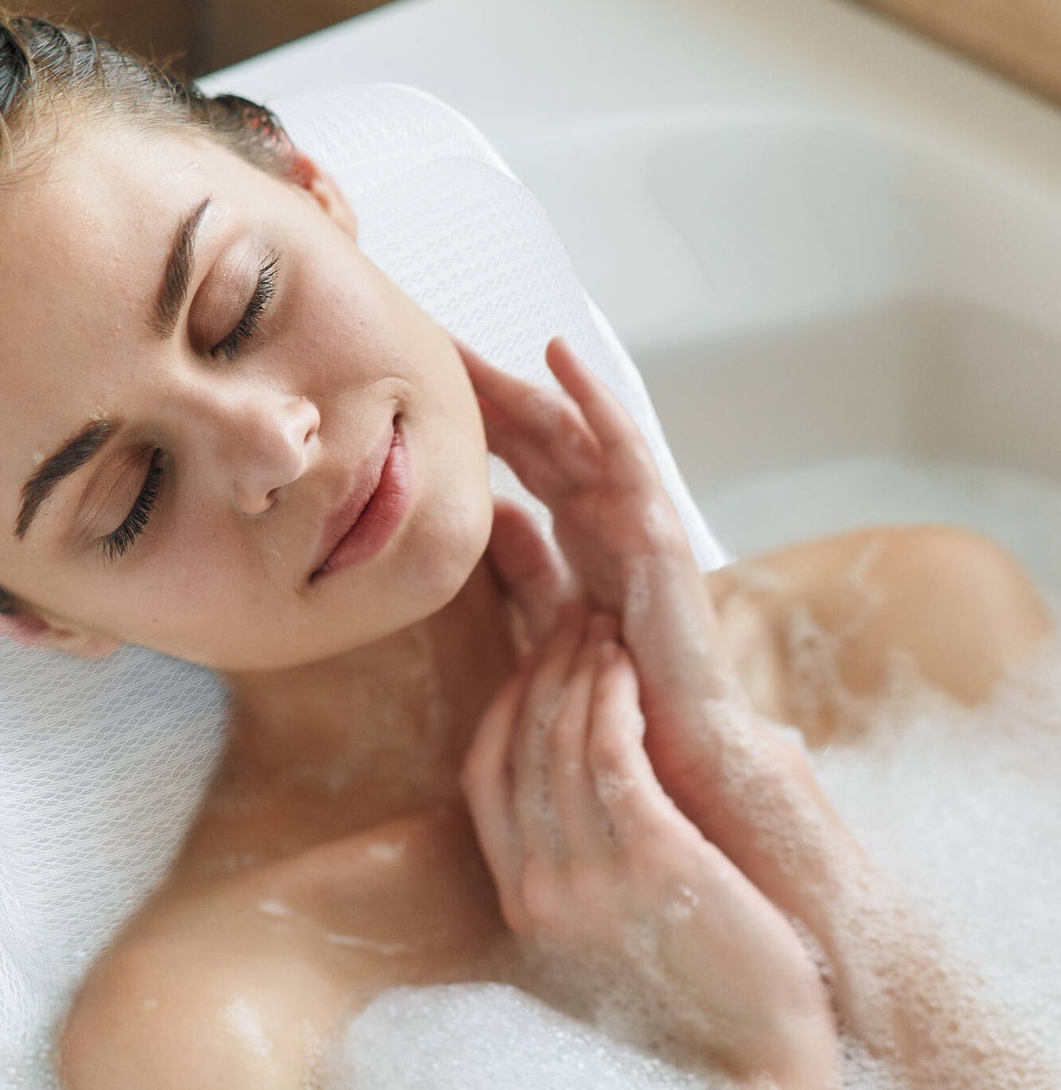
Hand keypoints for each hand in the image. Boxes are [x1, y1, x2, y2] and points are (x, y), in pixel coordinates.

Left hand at [453, 332, 749, 818]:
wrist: (669, 747)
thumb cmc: (613, 687)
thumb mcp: (551, 617)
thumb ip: (524, 567)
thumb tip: (491, 516)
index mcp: (581, 530)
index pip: (521, 456)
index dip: (475, 418)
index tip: (420, 384)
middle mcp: (607, 512)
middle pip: (540, 432)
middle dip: (486, 389)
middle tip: (429, 342)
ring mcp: (634, 513)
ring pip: (572, 428)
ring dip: (522, 381)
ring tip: (469, 345)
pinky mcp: (655, 528)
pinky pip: (623, 450)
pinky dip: (594, 399)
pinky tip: (560, 358)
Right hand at [459, 600, 837, 1089]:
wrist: (766, 1067)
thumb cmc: (707, 985)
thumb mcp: (616, 918)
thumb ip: (584, 852)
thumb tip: (584, 763)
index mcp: (522, 903)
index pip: (483, 774)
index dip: (506, 705)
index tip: (537, 660)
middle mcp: (540, 891)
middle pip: (521, 745)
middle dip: (545, 668)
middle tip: (574, 618)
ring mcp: (590, 880)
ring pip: (562, 739)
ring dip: (582, 670)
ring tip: (605, 629)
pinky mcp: (653, 863)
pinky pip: (612, 753)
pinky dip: (613, 698)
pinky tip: (629, 668)